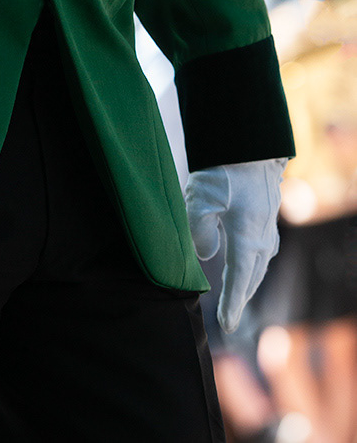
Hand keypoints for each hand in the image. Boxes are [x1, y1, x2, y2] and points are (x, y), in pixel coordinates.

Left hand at [184, 158, 286, 333]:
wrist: (251, 141)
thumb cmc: (224, 168)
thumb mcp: (200, 198)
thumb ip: (198, 230)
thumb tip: (205, 255)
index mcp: (247, 237)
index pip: (239, 280)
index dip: (232, 304)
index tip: (227, 325)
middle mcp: (262, 236)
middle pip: (252, 275)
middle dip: (241, 296)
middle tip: (230, 317)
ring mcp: (267, 223)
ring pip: (259, 261)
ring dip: (248, 278)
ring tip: (238, 292)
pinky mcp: (266, 211)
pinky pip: (262, 246)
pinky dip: (253, 259)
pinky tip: (248, 256)